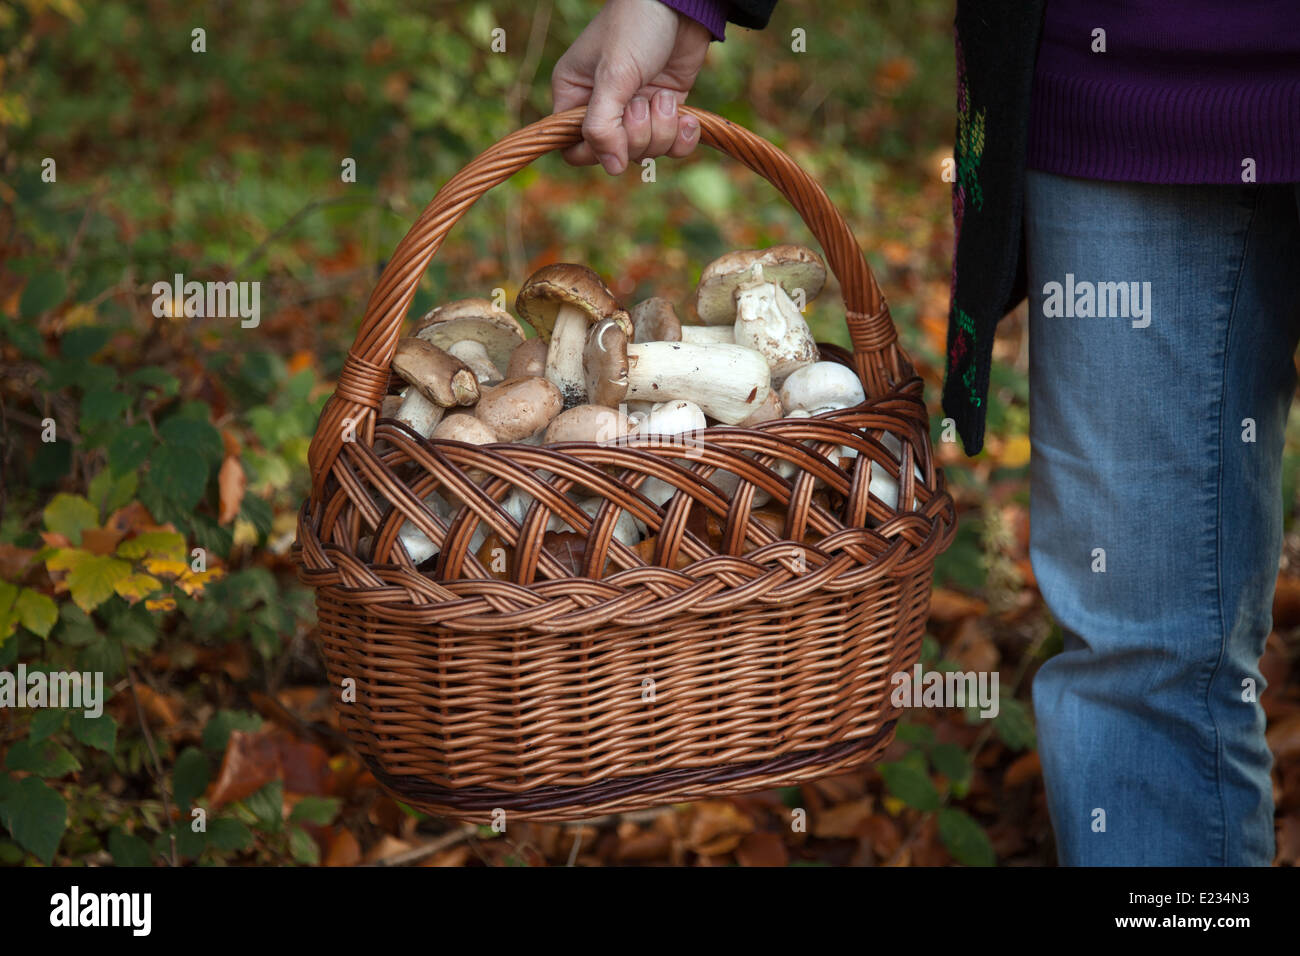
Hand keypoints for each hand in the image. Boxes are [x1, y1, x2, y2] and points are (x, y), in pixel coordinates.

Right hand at [552, 0, 710, 174]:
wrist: (680, 4)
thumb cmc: (636, 27)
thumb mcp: (614, 75)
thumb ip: (603, 125)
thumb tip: (612, 168)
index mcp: (574, 96)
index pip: (575, 149)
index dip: (597, 150)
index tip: (615, 131)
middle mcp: (602, 108)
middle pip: (615, 156)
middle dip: (637, 135)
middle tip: (643, 101)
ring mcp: (635, 112)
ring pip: (646, 153)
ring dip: (661, 129)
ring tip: (664, 95)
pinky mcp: (664, 111)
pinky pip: (672, 148)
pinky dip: (683, 137)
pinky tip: (687, 117)